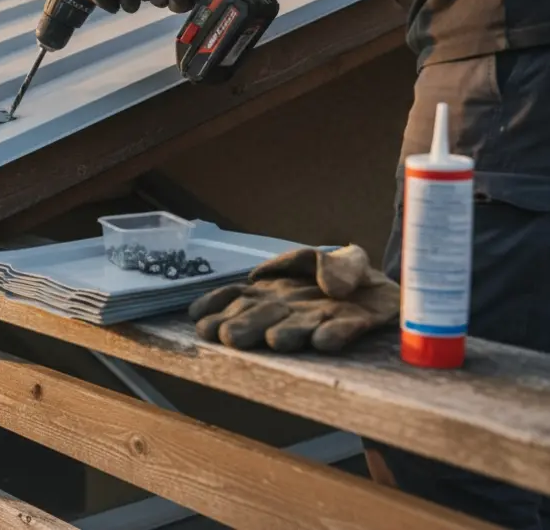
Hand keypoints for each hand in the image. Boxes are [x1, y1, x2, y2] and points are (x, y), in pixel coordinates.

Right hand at [187, 245, 399, 352]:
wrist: (403, 294)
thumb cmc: (357, 278)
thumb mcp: (344, 258)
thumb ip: (333, 264)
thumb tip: (327, 287)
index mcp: (276, 291)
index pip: (238, 298)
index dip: (216, 307)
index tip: (199, 320)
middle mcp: (292, 310)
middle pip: (262, 317)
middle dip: (246, 327)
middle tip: (228, 337)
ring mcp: (323, 320)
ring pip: (297, 328)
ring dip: (285, 335)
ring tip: (272, 342)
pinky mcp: (356, 326)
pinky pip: (343, 331)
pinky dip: (333, 335)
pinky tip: (323, 341)